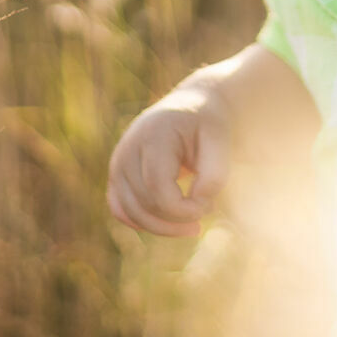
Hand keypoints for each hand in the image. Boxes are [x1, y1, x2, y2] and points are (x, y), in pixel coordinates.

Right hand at [106, 87, 227, 236]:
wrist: (189, 110)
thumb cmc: (206, 126)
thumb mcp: (220, 141)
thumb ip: (215, 173)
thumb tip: (198, 202)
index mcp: (152, 136)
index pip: (157, 186)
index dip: (182, 208)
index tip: (210, 205)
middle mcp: (127, 150)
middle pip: (144, 203)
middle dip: (178, 218)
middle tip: (208, 208)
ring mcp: (117, 164)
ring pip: (130, 213)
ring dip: (163, 227)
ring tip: (194, 223)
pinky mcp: (116, 177)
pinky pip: (121, 211)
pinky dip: (145, 223)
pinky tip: (170, 223)